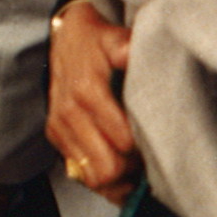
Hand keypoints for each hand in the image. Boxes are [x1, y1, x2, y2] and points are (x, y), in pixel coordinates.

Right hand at [47, 0, 138, 204]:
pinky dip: (103, 179)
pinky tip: (122, 171)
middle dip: (133, 168)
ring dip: (119, 178)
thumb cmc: (95, 39)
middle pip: (106, 168)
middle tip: (151, 158)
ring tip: (138, 166)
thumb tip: (133, 52)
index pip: (122, 141)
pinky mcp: (56, 136)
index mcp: (87, 91)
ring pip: (92, 178)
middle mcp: (69, 114)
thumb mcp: (112, 36)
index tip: (161, 141)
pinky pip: (80, 174)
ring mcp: (60, 128)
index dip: (146, 147)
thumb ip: (124, 46)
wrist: (63, 37)